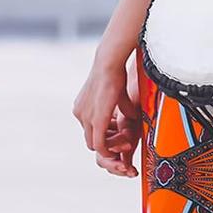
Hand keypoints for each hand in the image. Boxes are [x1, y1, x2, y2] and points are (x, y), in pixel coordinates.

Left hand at [73, 54, 140, 177]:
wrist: (109, 62)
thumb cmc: (114, 72)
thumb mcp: (117, 93)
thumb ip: (122, 107)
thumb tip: (133, 117)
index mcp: (82, 107)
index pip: (90, 129)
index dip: (105, 136)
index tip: (120, 135)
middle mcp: (79, 113)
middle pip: (90, 139)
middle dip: (107, 145)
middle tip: (123, 144)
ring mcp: (84, 117)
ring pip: (94, 143)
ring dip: (110, 147)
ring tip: (125, 144)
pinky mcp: (95, 120)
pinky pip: (99, 144)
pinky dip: (108, 150)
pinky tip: (119, 150)